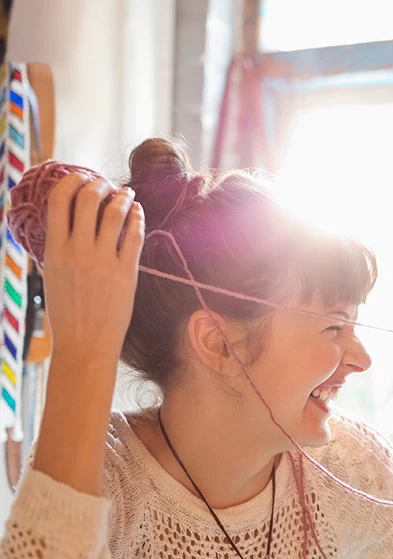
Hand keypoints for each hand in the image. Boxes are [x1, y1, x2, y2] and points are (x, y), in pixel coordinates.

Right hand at [43, 173, 144, 364]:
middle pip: (88, 199)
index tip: (80, 177)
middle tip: (106, 184)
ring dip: (122, 197)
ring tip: (127, 194)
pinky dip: (137, 217)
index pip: (58, 200)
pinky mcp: (126, 272)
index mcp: (54, 250)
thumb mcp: (51, 275)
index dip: (70, 181)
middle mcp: (77, 251)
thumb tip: (65, 222)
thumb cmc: (67, 312)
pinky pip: (134, 235)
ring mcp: (103, 260)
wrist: (85, 344)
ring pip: (114, 212)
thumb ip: (57, 247)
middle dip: (98, 184)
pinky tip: (138, 212)